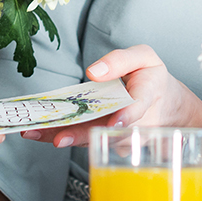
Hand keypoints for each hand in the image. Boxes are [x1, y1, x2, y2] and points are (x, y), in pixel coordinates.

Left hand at [22, 46, 201, 148]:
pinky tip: (39, 132)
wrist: (165, 107)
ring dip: (64, 137)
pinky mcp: (107, 142)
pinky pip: (85, 139)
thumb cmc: (150, 78)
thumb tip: (93, 72)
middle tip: (60, 139)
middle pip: (107, 132)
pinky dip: (62, 135)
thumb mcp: (144, 57)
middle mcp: (135, 123)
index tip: (115, 122)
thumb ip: (121, 60)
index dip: (126, 116)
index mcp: (147, 96)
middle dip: (82, 136)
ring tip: (36, 133)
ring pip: (92, 139)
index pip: (137, 108)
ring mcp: (121, 137)